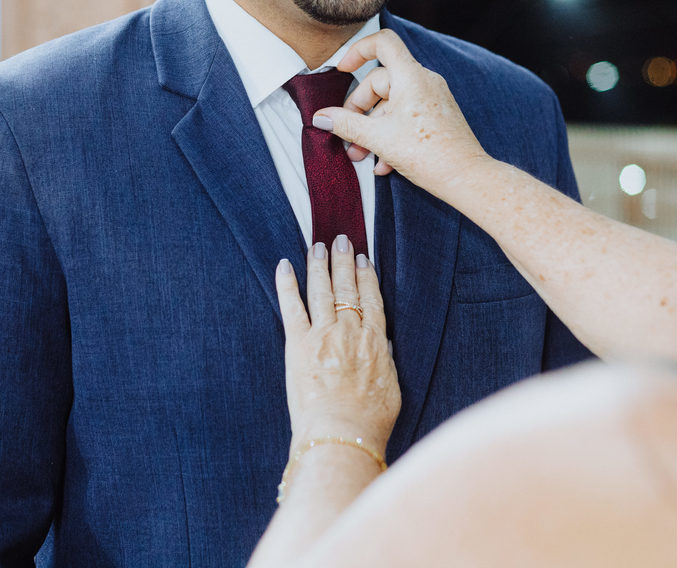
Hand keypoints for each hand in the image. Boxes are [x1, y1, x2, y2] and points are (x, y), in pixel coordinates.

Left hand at [276, 238, 399, 455]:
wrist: (341, 435)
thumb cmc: (369, 421)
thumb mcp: (391, 389)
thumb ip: (387, 363)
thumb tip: (384, 347)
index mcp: (375, 341)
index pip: (371, 299)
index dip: (366, 277)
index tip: (363, 260)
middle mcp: (350, 331)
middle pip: (347, 288)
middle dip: (343, 262)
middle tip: (340, 240)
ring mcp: (323, 335)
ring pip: (322, 290)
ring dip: (319, 266)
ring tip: (317, 246)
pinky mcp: (298, 344)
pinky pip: (292, 307)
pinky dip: (287, 284)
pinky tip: (284, 266)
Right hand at [316, 30, 490, 192]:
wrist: (466, 178)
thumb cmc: (430, 155)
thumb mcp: (378, 138)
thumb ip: (346, 124)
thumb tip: (321, 118)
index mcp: (411, 77)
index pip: (383, 42)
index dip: (358, 50)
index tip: (343, 69)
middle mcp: (424, 82)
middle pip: (380, 82)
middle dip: (359, 111)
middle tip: (348, 137)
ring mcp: (432, 98)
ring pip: (391, 104)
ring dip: (372, 129)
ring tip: (362, 156)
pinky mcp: (436, 116)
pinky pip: (406, 116)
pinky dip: (391, 134)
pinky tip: (383, 163)